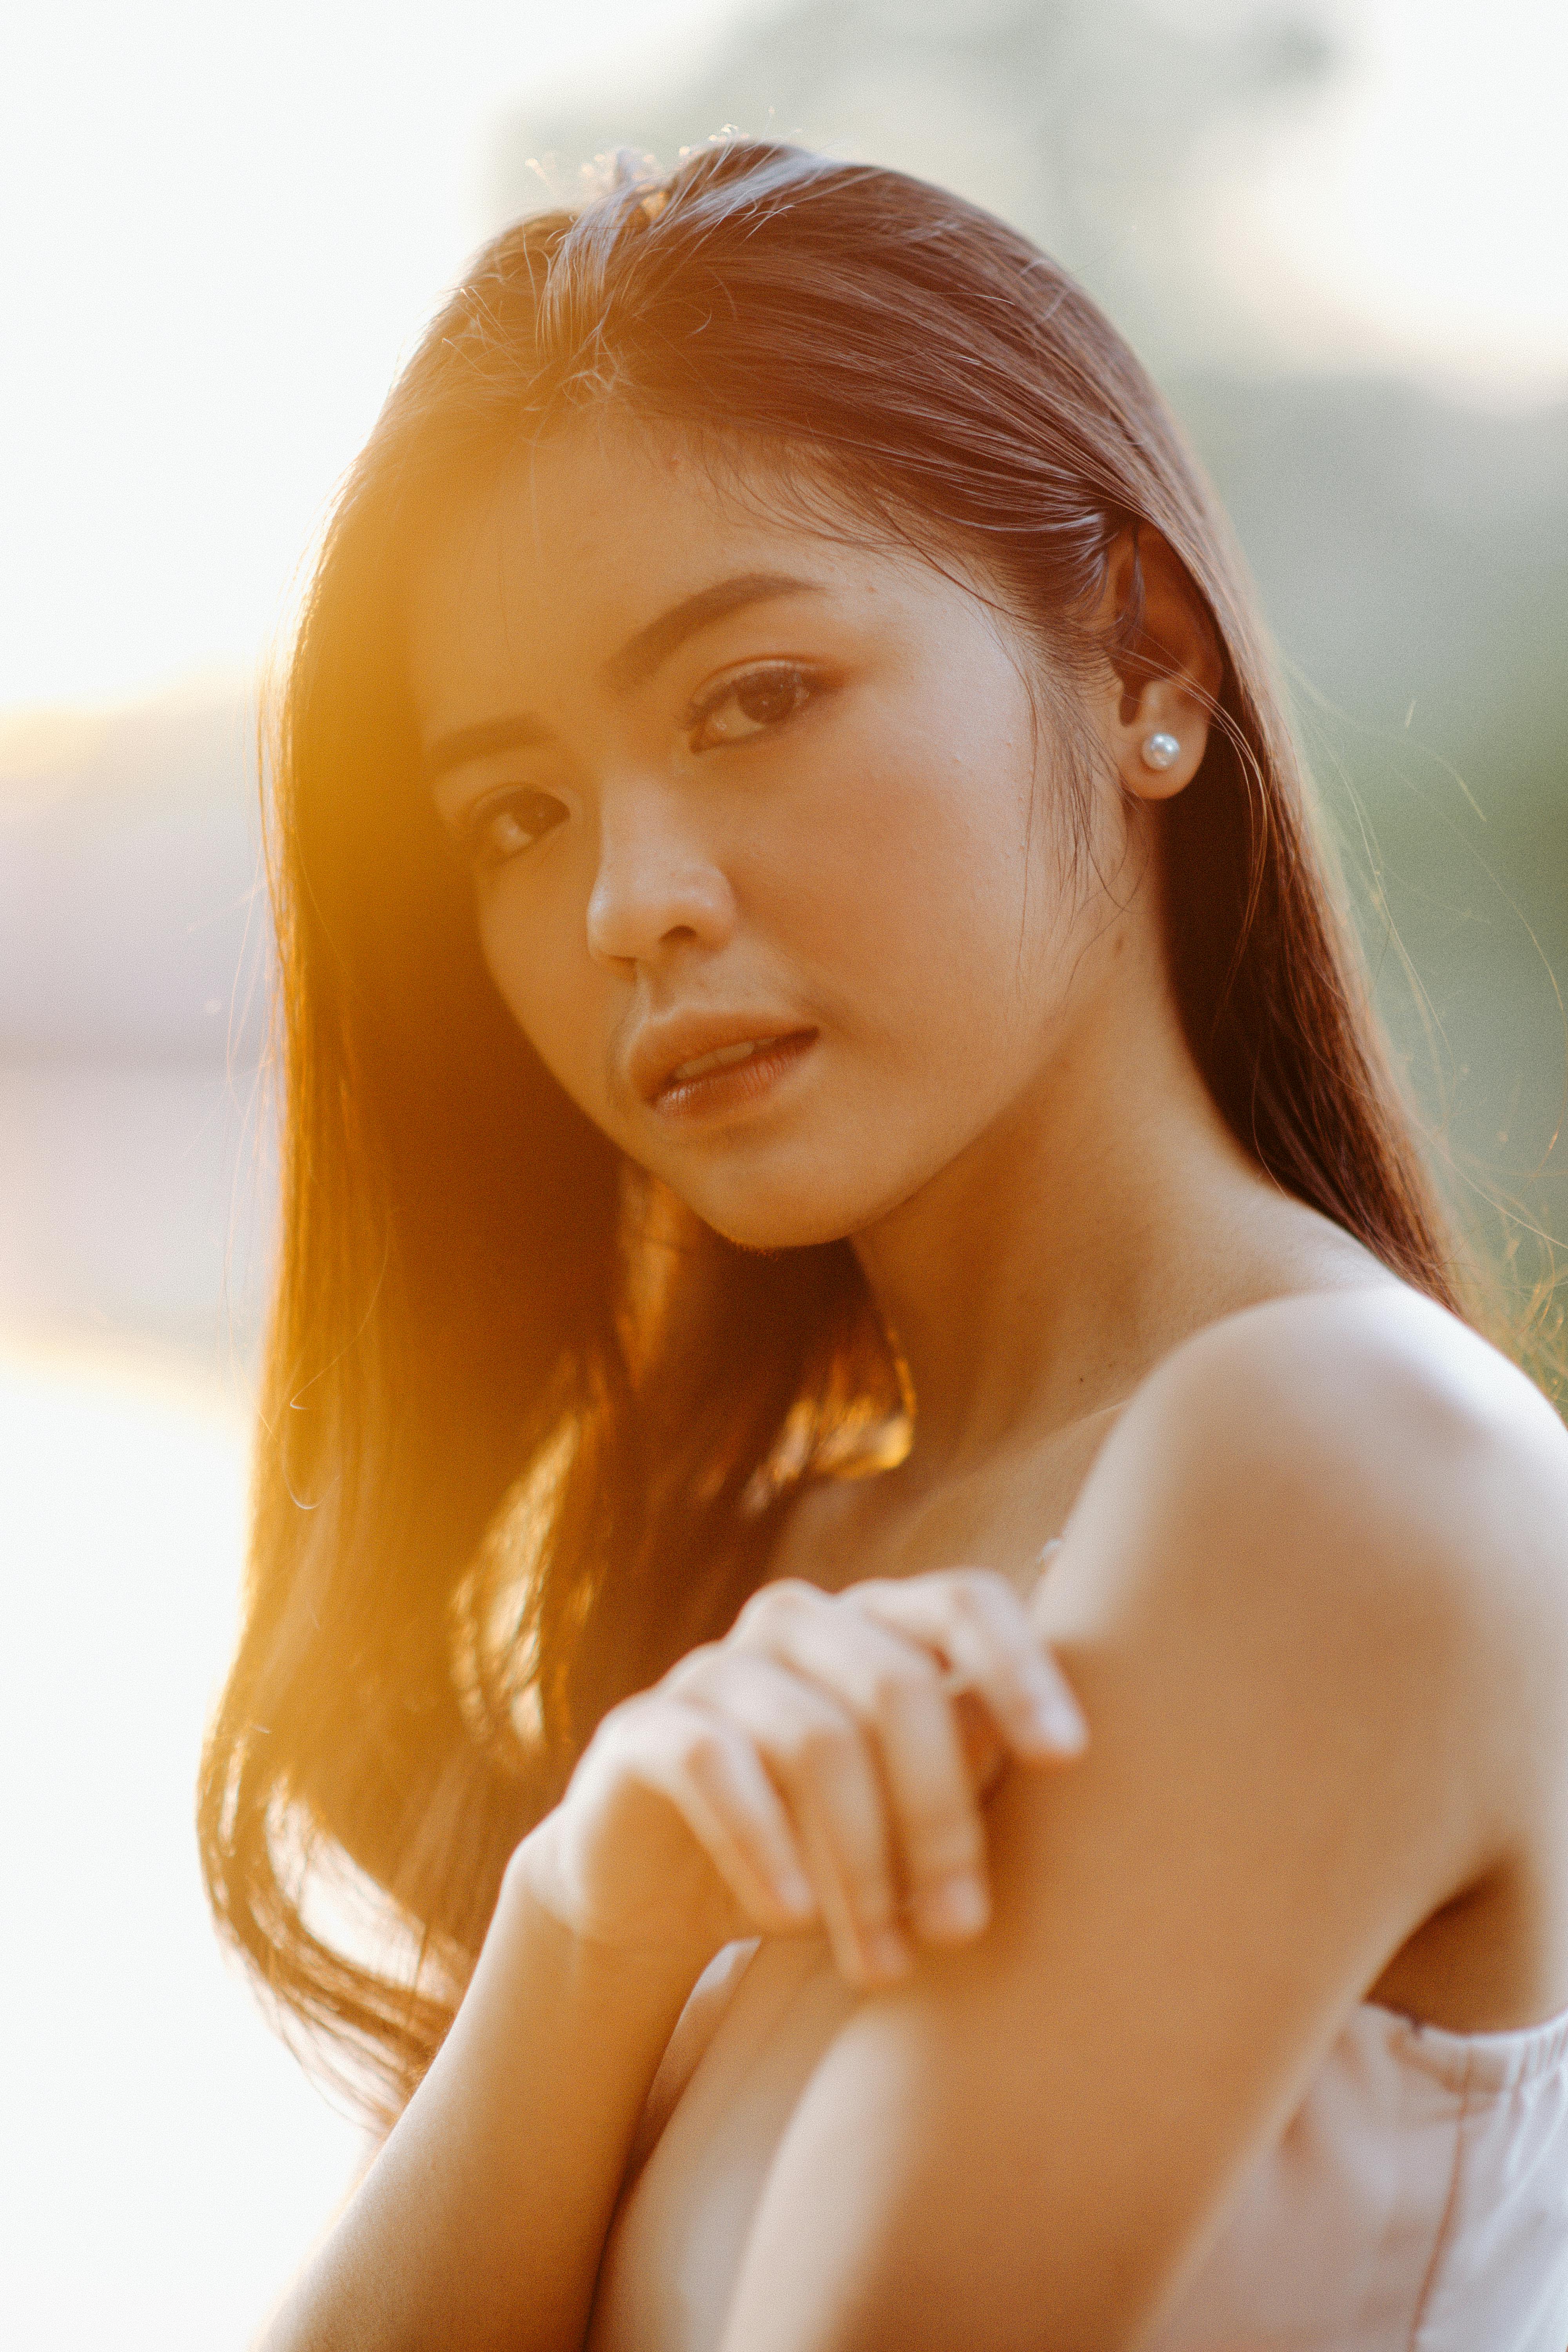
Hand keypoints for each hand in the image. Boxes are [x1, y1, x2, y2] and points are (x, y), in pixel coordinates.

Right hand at [517, 1568, 1086, 1989]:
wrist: (657, 1894)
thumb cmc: (814, 1848)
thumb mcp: (902, 1816)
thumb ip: (961, 1767)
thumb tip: (1020, 1745)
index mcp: (876, 1624)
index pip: (963, 1602)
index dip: (1019, 1667)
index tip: (1067, 1759)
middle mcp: (798, 1622)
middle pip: (897, 1686)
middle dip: (940, 1817)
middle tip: (962, 1930)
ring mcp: (714, 1666)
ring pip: (816, 1739)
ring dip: (862, 1864)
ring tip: (883, 1963)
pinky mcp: (643, 1726)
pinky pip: (714, 1763)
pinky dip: (765, 1844)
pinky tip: (794, 1916)